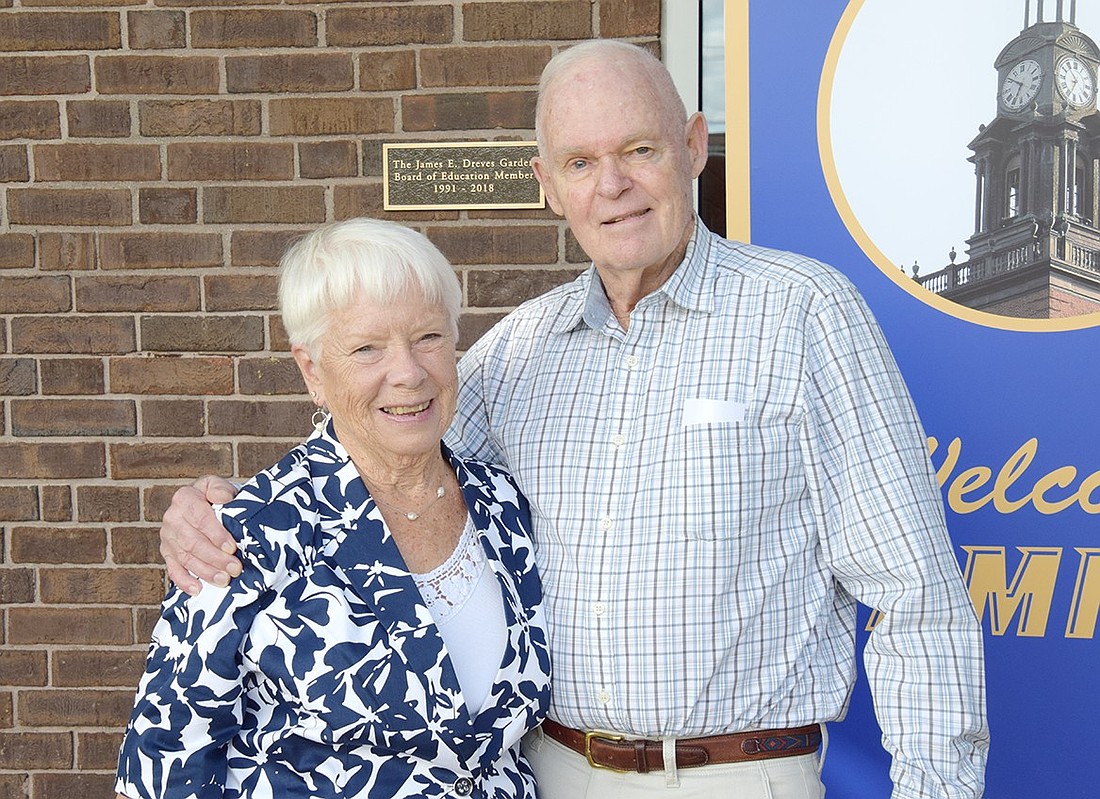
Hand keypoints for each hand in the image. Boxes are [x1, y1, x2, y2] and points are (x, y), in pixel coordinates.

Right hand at [160, 476, 242, 595]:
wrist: (203, 503)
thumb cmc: (214, 496)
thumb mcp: (217, 485)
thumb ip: (220, 488)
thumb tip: (224, 498)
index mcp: (184, 497)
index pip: (200, 518)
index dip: (216, 534)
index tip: (231, 547)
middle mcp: (172, 517)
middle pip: (193, 542)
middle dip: (215, 558)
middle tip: (235, 568)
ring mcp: (167, 537)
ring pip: (186, 558)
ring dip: (205, 571)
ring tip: (224, 580)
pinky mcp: (167, 553)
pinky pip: (173, 570)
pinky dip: (184, 582)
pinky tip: (198, 590)